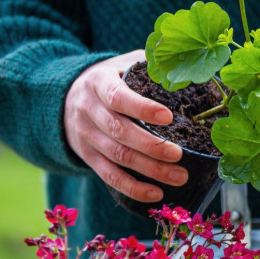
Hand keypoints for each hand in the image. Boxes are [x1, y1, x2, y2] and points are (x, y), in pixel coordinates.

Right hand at [64, 50, 185, 201]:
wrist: (65, 97)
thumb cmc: (112, 80)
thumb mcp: (125, 64)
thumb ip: (151, 67)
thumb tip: (193, 74)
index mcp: (99, 82)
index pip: (118, 96)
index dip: (142, 108)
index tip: (169, 117)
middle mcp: (88, 109)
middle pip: (119, 131)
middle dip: (151, 146)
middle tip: (178, 155)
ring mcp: (86, 135)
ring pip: (117, 156)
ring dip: (149, 170)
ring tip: (179, 177)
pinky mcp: (88, 156)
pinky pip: (109, 176)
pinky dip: (132, 188)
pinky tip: (156, 194)